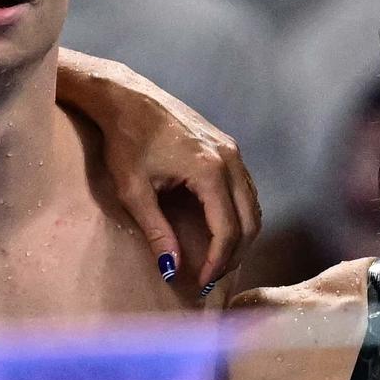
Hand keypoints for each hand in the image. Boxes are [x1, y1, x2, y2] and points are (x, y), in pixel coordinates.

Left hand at [95, 70, 261, 293]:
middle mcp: (229, 159)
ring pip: (253, 206)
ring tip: (219, 257)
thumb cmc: (126, 141)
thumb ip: (157, 232)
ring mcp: (233, 151)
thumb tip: (172, 269)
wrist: (127, 99)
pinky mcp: (229, 147)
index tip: (204, 281)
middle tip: (214, 276)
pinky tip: (221, 229)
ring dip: (241, 237)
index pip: (227, 228)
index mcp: (209, 170)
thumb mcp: (134, 192)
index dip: (219, 261)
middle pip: (249, 221)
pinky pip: (247, 190)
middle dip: (235, 254)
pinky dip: (240, 215)